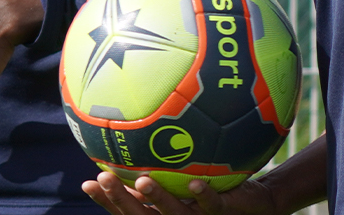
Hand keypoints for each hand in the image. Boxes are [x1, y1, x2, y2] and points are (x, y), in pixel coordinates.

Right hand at [82, 171, 279, 214]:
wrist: (256, 207)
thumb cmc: (213, 191)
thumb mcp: (183, 180)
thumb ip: (160, 169)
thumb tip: (132, 137)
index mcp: (163, 213)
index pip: (128, 211)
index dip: (106, 201)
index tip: (87, 182)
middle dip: (122, 201)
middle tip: (103, 178)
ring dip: (159, 199)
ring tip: (143, 180)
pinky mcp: (224, 213)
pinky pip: (212, 205)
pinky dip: (202, 195)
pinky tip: (194, 182)